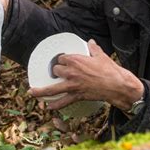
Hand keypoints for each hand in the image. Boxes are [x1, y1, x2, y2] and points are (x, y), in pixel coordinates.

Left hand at [28, 39, 143, 111]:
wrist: (117, 85)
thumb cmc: (110, 70)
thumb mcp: (101, 55)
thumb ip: (94, 48)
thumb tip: (90, 42)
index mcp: (76, 60)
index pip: (61, 59)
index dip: (61, 60)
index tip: (62, 61)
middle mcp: (72, 72)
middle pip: (56, 71)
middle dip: (55, 72)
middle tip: (57, 74)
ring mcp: (73, 85)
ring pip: (52, 88)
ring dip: (41, 91)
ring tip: (32, 92)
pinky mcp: (77, 96)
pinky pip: (63, 101)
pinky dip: (56, 105)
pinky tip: (49, 106)